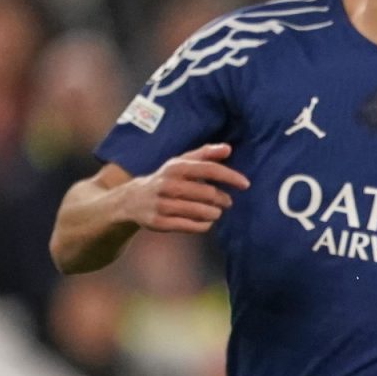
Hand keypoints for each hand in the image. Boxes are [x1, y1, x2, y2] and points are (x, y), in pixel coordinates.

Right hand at [123, 143, 249, 232]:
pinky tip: (206, 222)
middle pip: (207, 193)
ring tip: (217, 212)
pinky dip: (204, 225)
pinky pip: (190, 227)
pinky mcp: (159, 223)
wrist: (131, 200)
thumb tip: (228, 148)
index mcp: (176, 167)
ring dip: (215, 213)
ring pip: (200, 212)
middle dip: (222, 199)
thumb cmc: (167, 178)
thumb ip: (206, 154)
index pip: (208, 169)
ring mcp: (161, 205)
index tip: (245, 184)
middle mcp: (167, 185)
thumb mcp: (182, 162)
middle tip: (227, 201)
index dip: (229, 176)